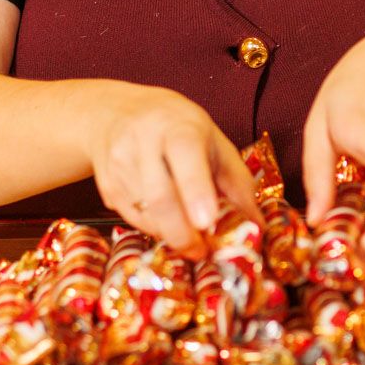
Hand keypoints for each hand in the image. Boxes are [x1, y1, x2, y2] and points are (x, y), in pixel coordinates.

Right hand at [83, 82, 255, 255]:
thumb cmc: (176, 128)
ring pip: (146, 214)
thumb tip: (256, 226)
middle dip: (182, 233)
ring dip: (171, 234)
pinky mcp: (107, 186)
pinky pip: (133, 220)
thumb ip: (237, 181)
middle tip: (202, 250)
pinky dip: (155, 230)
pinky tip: (167, 223)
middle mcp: (142, 141)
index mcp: (176, 125)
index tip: (206, 221)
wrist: (116, 114)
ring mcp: (119, 164)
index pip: (184, 154)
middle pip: (160, 196)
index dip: (196, 189)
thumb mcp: (213, 140)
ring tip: (189, 236)